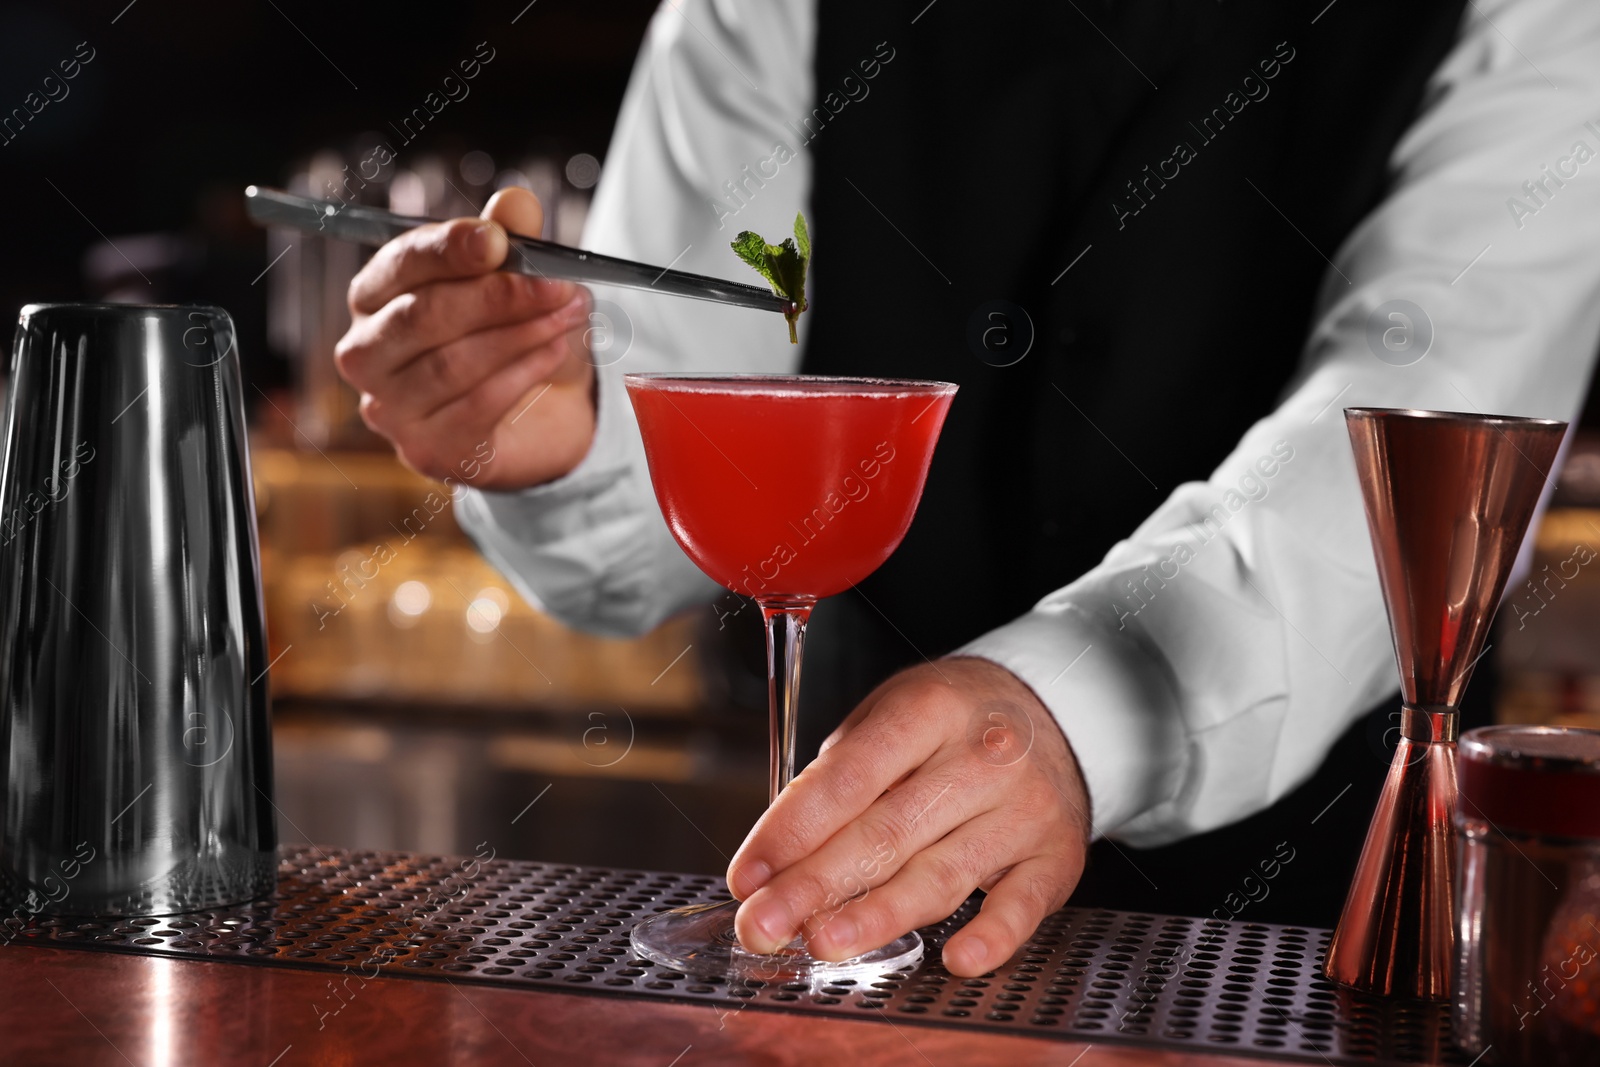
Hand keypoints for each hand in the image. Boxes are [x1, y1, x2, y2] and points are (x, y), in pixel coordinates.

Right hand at [335, 187, 597, 488]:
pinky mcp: (427, 449)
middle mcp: (367, 353)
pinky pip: (476, 406)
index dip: (448, 249)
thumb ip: (512, 239)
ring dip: (520, 335)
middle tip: (557, 285)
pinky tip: (555, 352)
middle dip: (497, 296)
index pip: (400, 265)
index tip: (498, 240)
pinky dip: (523, 375)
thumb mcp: (521, 281)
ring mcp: (390, 407)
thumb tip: (515, 204)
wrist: (545, 417)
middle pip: (422, 316)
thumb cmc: (515, 338)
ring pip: (451, 363)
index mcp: (375, 297)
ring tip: (568, 316)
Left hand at [727, 657, 1090, 976]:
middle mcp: (982, 757)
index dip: (792, 830)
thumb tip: (780, 853)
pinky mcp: (1054, 855)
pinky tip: (955, 959)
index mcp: (928, 710)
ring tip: (824, 942)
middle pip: (887, 832)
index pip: (848, 778)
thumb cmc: (951, 721)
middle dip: (816, 885)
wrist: (1053, 711)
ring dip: (878, 916)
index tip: (748, 874)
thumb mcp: (889, 715)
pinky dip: (991, 937)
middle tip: (765, 925)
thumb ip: (838, 776)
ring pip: (942, 874)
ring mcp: (1024, 809)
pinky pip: (1021, 905)